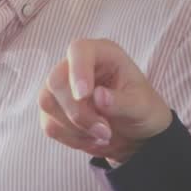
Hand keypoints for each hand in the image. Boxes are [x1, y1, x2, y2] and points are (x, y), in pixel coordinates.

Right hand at [38, 38, 173, 165]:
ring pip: (48, 103)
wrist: (136, 134)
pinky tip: (91, 140)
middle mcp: (76, 66)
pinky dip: (71, 138)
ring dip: (75, 127)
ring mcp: (61, 88)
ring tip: (103, 136)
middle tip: (105, 131)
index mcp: (102, 54)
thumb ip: (122, 101)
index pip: (79, 50)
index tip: (83, 96)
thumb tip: (98, 97)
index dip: (77, 71)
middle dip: (78, 113)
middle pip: (56, 81)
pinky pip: (50, 125)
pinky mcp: (54, 110)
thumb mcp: (141, 106)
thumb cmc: (142, 110)